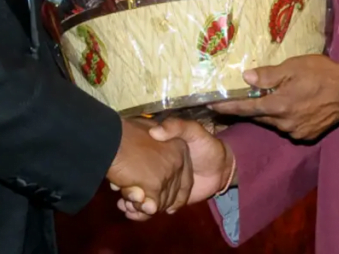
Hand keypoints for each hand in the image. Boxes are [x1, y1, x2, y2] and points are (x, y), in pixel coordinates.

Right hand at [117, 118, 233, 221]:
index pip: (138, 158)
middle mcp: (156, 166)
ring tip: (125, 204)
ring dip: (130, 201)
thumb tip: (155, 131)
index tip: (117, 173)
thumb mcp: (192, 131)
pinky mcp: (166, 198)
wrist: (221, 168)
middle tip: (118, 191)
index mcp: (159, 150)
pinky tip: (132, 211)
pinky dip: (141, 211)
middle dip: (126, 186)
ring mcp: (160, 183)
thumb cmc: (206, 146)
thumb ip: (176, 127)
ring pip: (141, 193)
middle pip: (136, 178)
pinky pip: (151, 205)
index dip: (128, 167)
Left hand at [210, 54, 338, 140]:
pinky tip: (289, 105)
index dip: (229, 106)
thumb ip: (269, 75)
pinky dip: (283, 117)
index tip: (212, 106)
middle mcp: (285, 123)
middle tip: (237, 98)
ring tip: (268, 98)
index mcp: (279, 105)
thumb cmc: (321, 73)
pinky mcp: (307, 135)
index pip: (247, 107)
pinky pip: (288, 126)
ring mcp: (297, 131)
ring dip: (268, 111)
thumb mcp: (293, 66)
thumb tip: (246, 78)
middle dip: (248, 108)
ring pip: (273, 122)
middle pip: (259, 116)